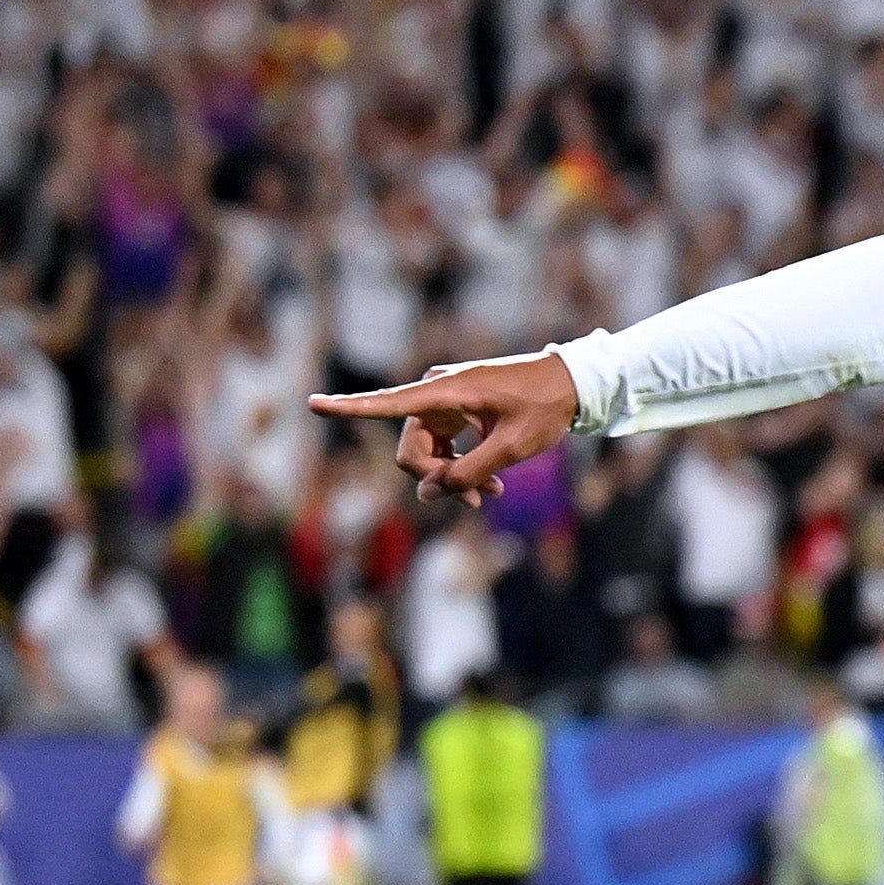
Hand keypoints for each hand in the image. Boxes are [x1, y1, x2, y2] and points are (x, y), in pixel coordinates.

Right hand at [307, 352, 579, 503]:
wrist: (571, 385)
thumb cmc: (544, 409)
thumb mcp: (511, 448)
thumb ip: (469, 473)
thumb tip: (427, 495)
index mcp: (446, 392)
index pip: (387, 403)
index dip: (348, 408)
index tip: (312, 404)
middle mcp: (435, 394)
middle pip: (411, 450)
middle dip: (438, 480)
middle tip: (480, 499)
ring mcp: (443, 403)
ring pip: (425, 453)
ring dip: (451, 478)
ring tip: (492, 493)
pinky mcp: (453, 412)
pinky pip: (441, 447)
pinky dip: (459, 467)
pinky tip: (490, 484)